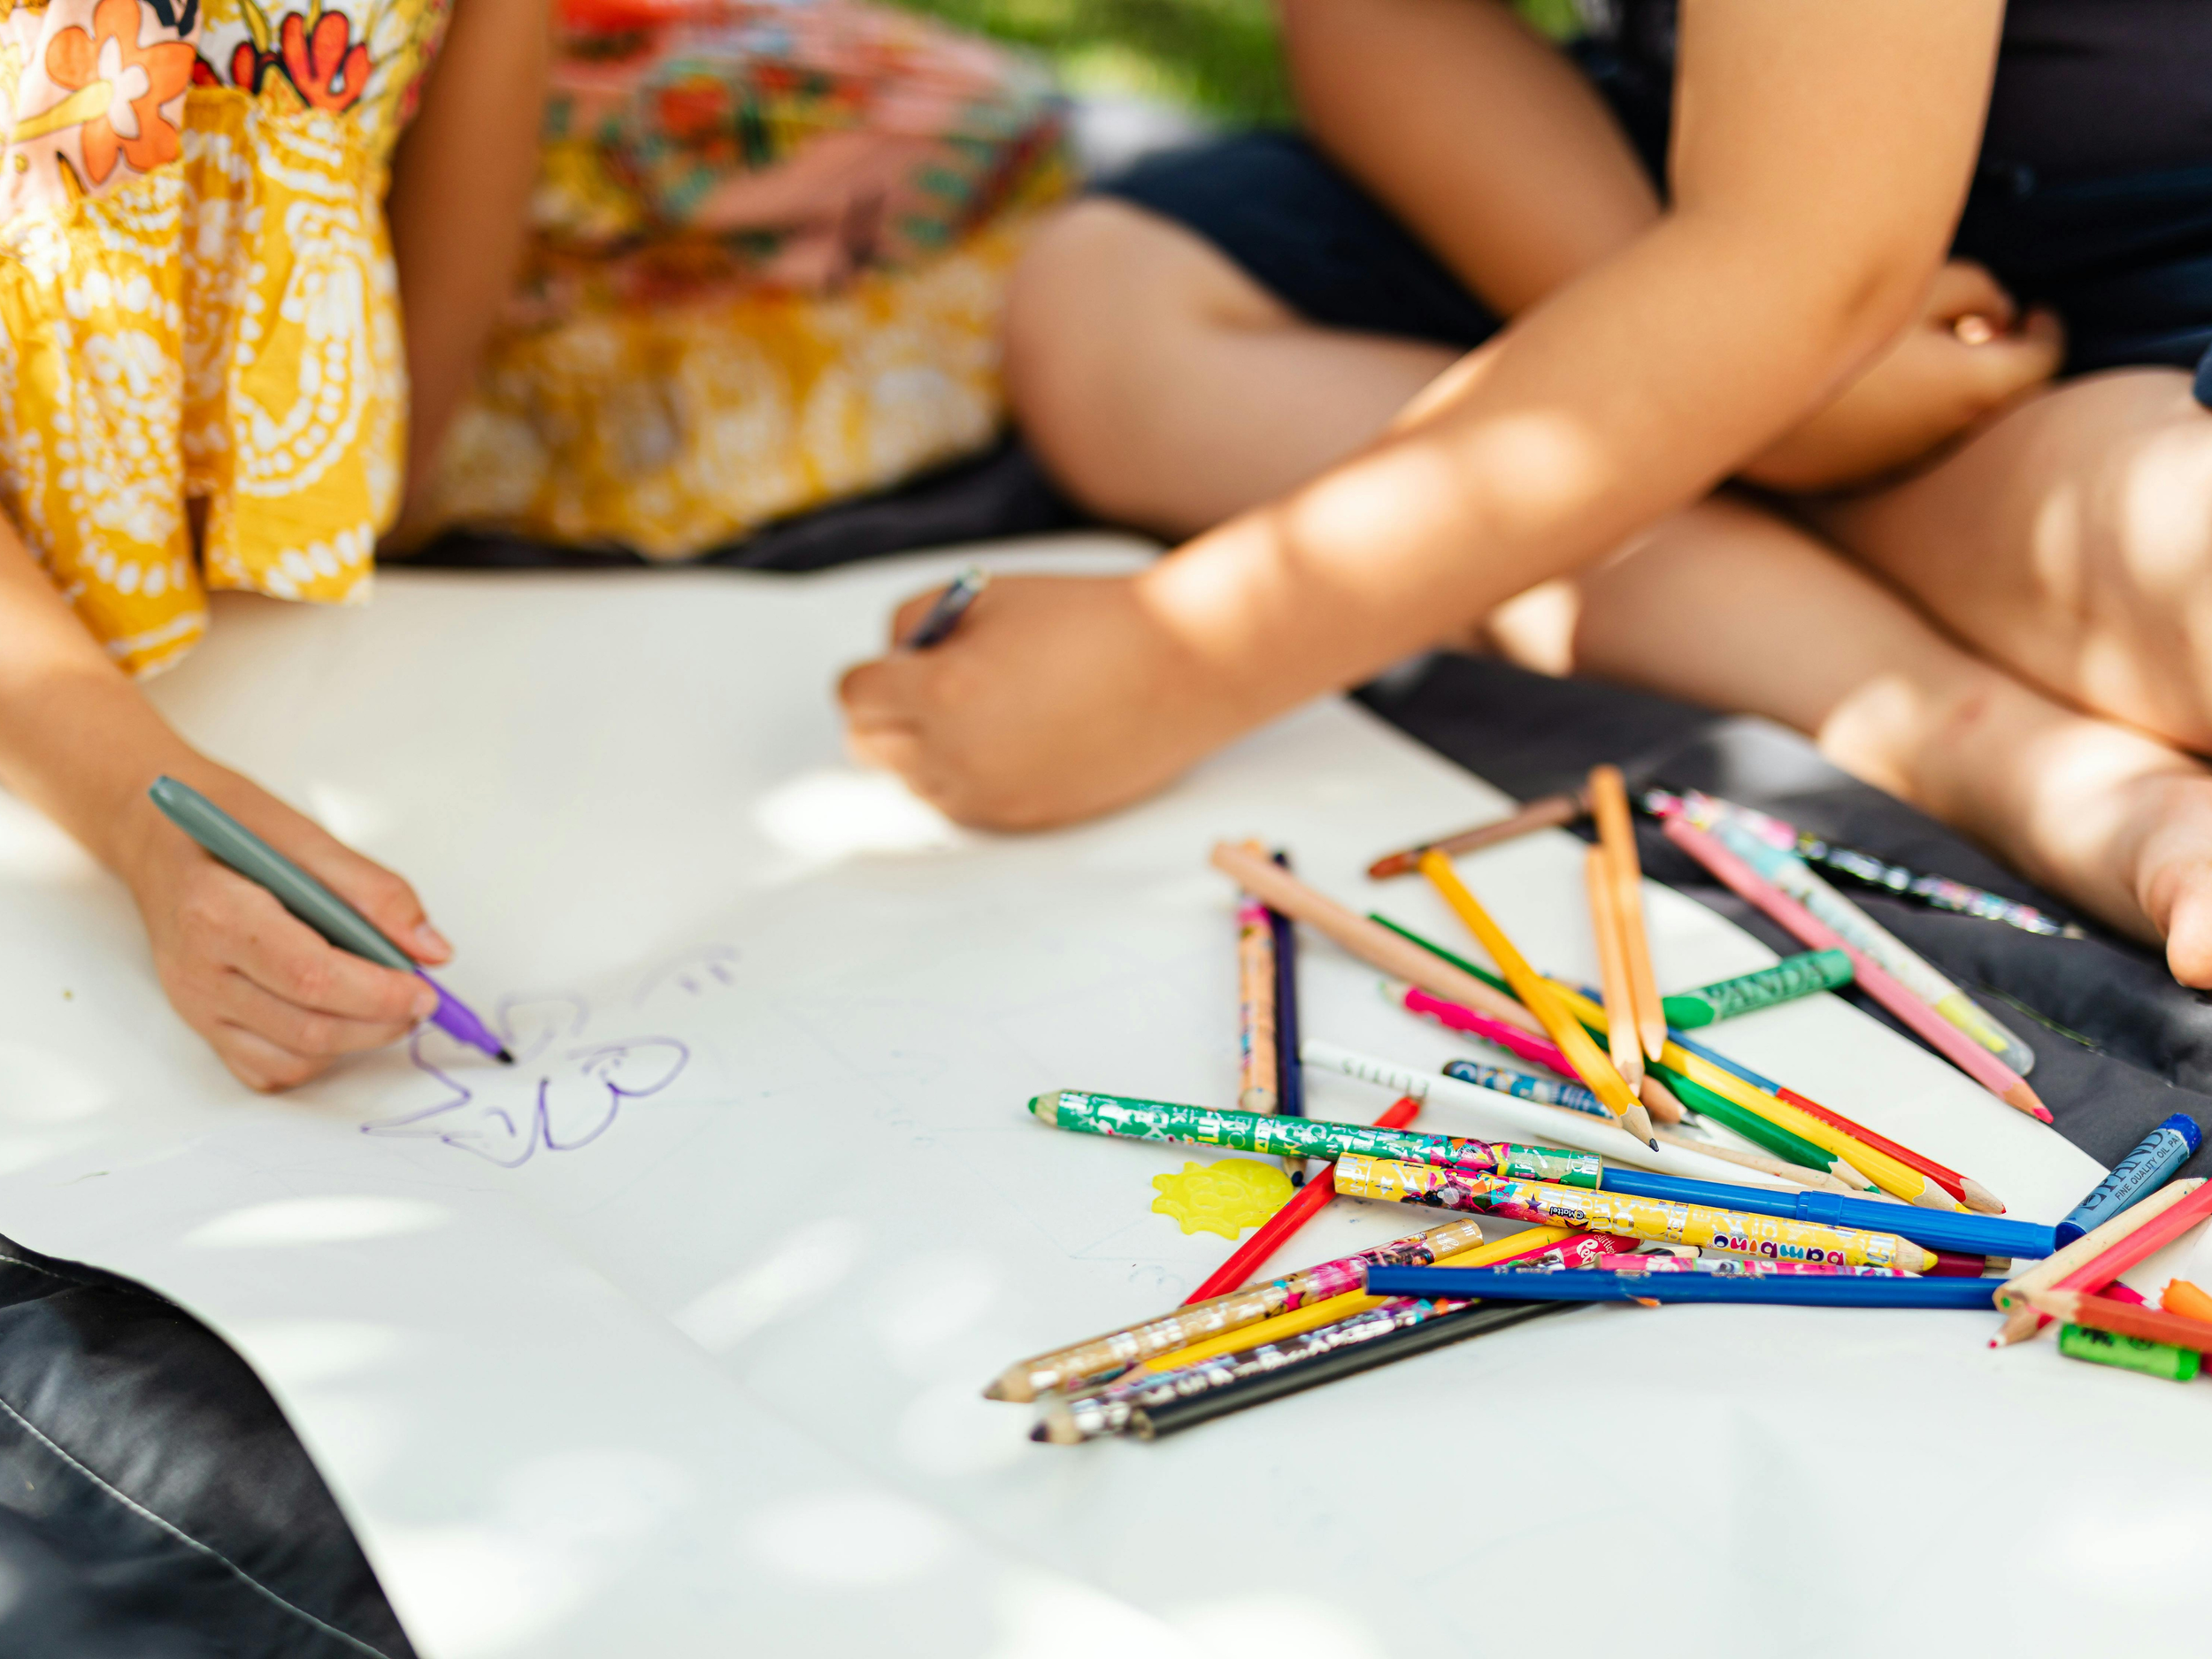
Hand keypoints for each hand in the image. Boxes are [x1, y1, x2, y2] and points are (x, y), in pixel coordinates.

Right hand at [114, 765, 450, 1090]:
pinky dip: (316, 1055)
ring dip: (355, 1042)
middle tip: (421, 998)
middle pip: (308, 1027)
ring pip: (293, 1058)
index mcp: (218, 912)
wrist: (153, 836)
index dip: (379, 992)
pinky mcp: (202, 1025)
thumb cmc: (228, 828)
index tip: (426, 987)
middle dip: (380, 1021)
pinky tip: (335, 1017)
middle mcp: (199, 970)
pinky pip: (268, 1068)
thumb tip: (432, 950)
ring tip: (385, 1003)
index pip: (312, 977)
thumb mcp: (304, 833)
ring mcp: (195, 1005)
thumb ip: (374, 892)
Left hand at [838, 573, 1247, 829]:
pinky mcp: (1025, 820)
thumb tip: (890, 662)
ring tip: (981, 710)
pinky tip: (1010, 738)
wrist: (1179, 666)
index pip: (855, 697)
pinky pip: (963, 806)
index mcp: (943, 691)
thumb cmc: (1088, 620)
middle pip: (871, 749)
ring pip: (915, 782)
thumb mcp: (985, 594)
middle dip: (888, 714)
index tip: (898, 664)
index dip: (874, 673)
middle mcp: (958, 755)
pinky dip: (968, 776)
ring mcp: (992, 796)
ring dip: (926, 749)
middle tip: (926, 687)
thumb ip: (914, 623)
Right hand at [1743, 261, 2063, 492]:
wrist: (1729, 369)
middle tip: (1980, 327)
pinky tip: (1859, 386)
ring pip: (1938, 427)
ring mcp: (1886, 467)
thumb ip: (1979, 291)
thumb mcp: (1919, 279)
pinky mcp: (1838, 478)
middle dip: (1995, 363)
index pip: (2042, 361)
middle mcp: (1939, 440)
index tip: (2038, 311)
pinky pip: (1886, 446)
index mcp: (1971, 388)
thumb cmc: (1833, 310)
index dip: (2047, 330)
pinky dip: (1894, 417)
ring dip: (1941, 394)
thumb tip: (1999, 313)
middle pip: (1993, 401)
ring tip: (1913, 353)